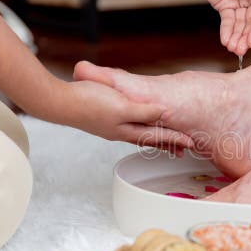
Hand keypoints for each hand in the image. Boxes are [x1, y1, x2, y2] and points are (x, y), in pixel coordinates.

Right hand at [48, 78, 193, 150]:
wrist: (59, 103)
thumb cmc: (88, 103)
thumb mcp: (121, 105)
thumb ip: (143, 111)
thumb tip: (164, 113)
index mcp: (126, 129)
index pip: (157, 136)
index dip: (175, 138)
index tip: (191, 142)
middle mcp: (120, 131)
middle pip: (150, 139)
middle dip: (168, 143)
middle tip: (186, 148)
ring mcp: (111, 127)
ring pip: (139, 135)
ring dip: (155, 139)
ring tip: (168, 144)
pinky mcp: (103, 120)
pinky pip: (129, 129)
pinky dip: (140, 131)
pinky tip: (138, 129)